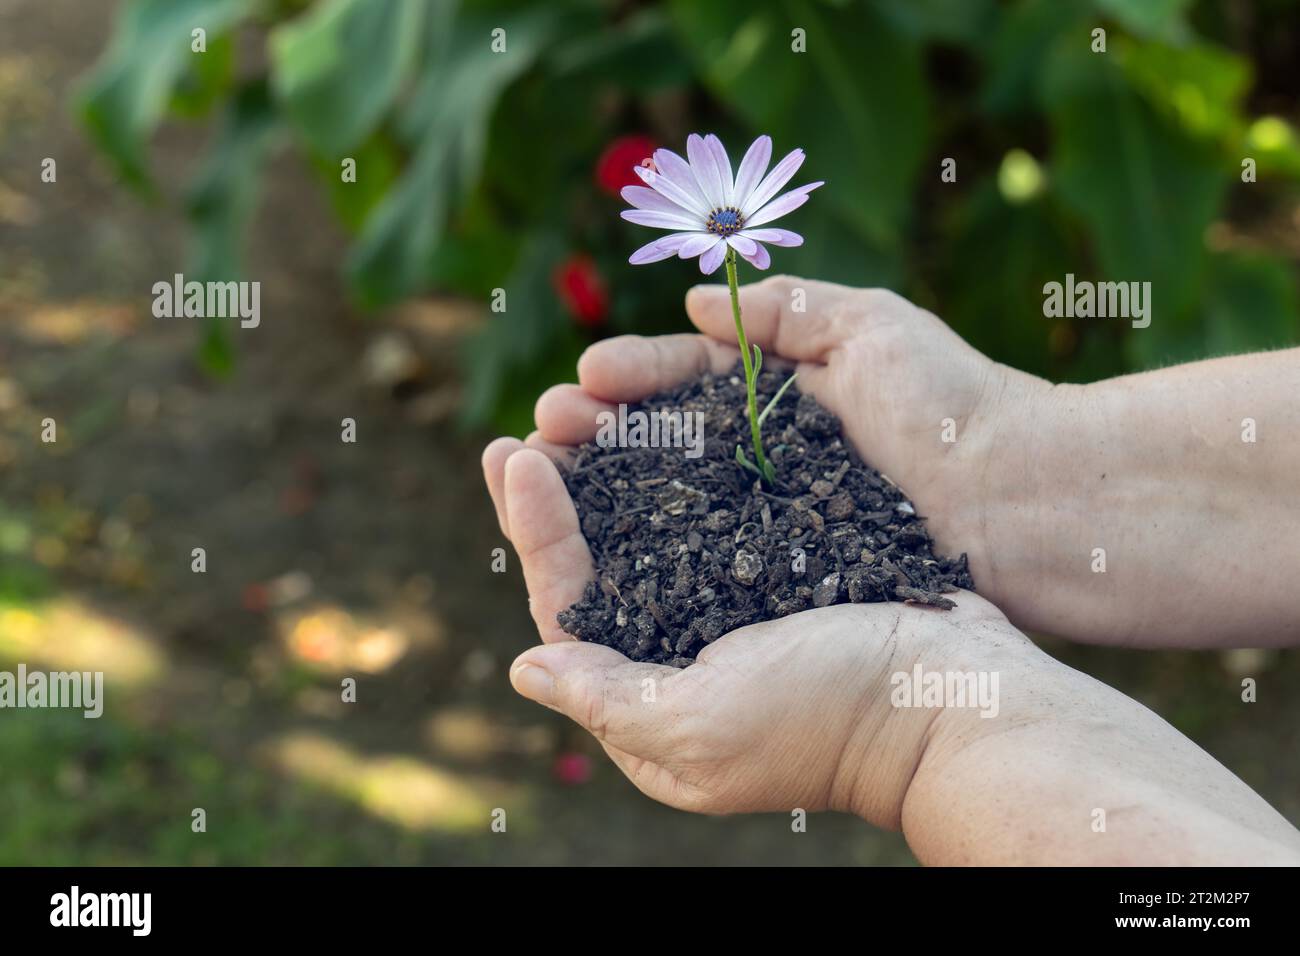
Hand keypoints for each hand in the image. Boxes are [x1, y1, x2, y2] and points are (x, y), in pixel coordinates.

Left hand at [481, 443, 1027, 823]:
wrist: (958, 695)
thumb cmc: (827, 714)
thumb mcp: (700, 725)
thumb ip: (607, 698)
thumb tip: (524, 667)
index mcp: (655, 702)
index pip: (571, 607)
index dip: (535, 531)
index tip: (513, 452)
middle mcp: (687, 654)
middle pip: (606, 564)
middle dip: (563, 493)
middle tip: (533, 421)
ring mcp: (737, 611)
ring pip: (657, 530)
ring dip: (617, 469)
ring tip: (584, 404)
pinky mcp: (783, 571)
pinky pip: (718, 513)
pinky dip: (686, 468)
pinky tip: (665, 423)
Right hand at [522, 275, 1054, 628]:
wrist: (1028, 504)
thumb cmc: (956, 405)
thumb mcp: (872, 327)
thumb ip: (786, 309)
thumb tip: (692, 307)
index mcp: (787, 391)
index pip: (690, 377)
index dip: (632, 377)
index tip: (581, 381)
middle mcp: (772, 453)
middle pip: (667, 437)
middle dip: (602, 430)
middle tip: (543, 431)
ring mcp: (778, 516)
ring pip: (676, 497)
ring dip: (611, 487)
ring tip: (548, 479)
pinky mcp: (790, 571)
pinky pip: (710, 553)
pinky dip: (656, 546)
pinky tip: (608, 546)